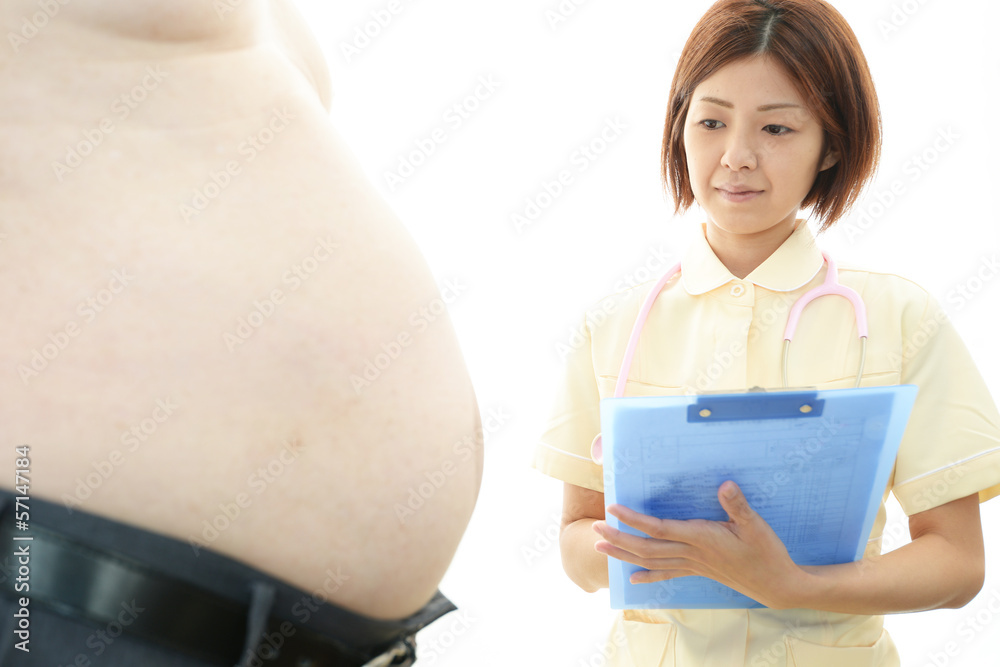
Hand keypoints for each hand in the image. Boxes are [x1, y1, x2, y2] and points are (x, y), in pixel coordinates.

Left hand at [592, 481, 804, 608]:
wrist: (777, 584)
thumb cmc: (767, 552)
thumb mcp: (755, 525)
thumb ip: (737, 505)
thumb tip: (724, 484)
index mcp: (701, 538)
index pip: (659, 528)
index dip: (634, 520)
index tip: (613, 509)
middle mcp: (692, 553)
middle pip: (647, 547)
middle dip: (618, 539)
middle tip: (594, 530)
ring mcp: (693, 565)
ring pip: (651, 561)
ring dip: (624, 555)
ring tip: (600, 549)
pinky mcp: (698, 572)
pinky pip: (668, 574)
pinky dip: (648, 575)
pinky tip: (632, 579)